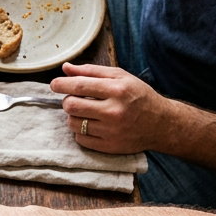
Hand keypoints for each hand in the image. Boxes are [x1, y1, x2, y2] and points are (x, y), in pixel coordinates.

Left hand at [51, 64, 170, 153]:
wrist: (161, 124)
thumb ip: (92, 72)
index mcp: (117, 90)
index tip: (54, 84)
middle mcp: (114, 111)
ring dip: (74, 116)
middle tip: (76, 99)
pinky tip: (93, 125)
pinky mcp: (108, 146)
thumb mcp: (121, 77)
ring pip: (72, 123)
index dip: (61, 84)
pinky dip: (81, 131)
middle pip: (71, 106)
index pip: (79, 86)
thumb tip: (66, 68)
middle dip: (68, 101)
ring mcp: (111, 131)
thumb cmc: (139, 97)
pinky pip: (80, 138)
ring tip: (87, 113)